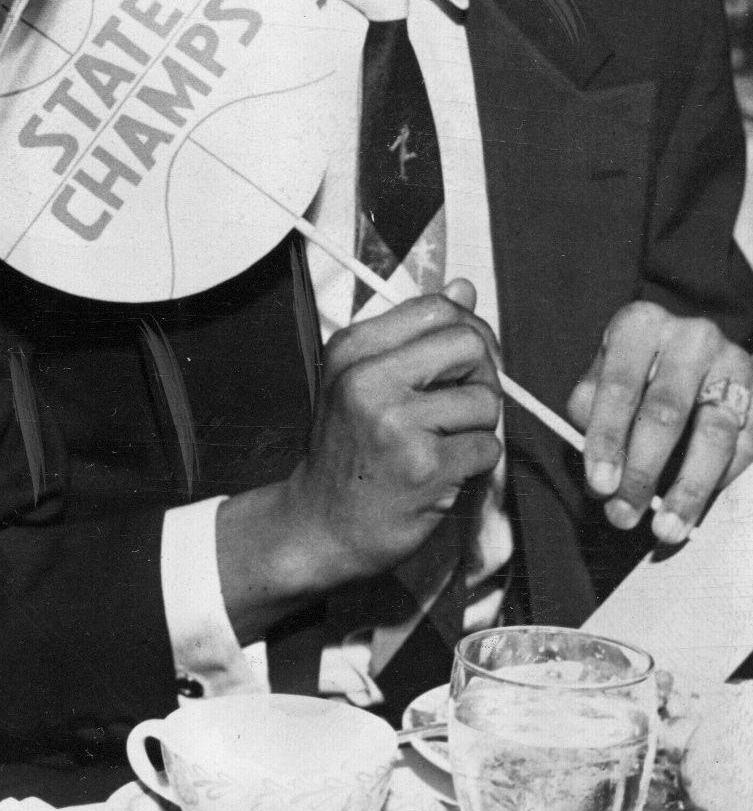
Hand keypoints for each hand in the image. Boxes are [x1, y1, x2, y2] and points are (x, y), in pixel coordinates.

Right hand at [217, 281, 502, 637]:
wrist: (323, 521)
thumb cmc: (350, 448)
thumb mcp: (365, 379)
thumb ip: (416, 334)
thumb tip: (464, 288)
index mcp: (352, 348)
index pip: (436, 309)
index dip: (466, 332)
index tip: (461, 362)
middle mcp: (368, 378)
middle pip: (469, 345)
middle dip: (481, 376)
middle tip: (461, 406)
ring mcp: (395, 422)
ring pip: (487, 400)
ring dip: (480, 427)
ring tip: (445, 442)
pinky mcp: (424, 466)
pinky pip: (488, 448)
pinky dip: (477, 463)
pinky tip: (444, 471)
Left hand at [568, 302, 752, 543]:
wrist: (689, 349)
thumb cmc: (635, 369)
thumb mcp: (604, 375)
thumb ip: (594, 414)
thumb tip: (601, 474)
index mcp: (640, 325)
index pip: (619, 387)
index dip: (607, 439)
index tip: (599, 484)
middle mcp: (691, 338)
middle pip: (666, 412)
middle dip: (643, 471)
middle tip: (624, 514)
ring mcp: (733, 365)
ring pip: (714, 435)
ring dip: (687, 489)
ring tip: (666, 529)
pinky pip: (745, 448)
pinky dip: (719, 484)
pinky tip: (696, 509)